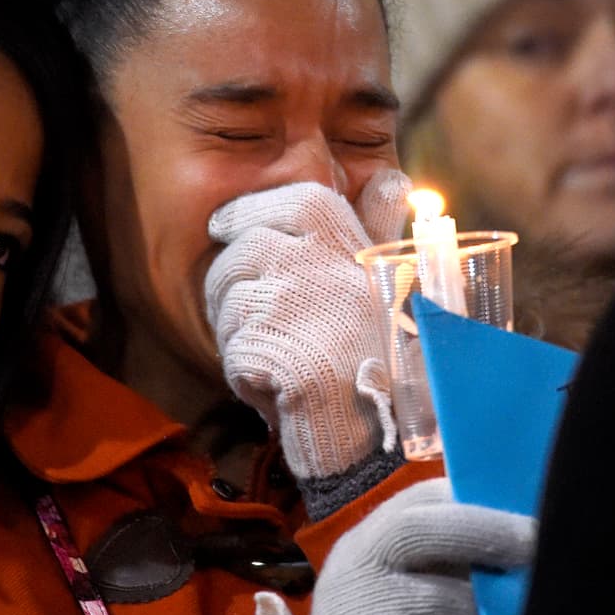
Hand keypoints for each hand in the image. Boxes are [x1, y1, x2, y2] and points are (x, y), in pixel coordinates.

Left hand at [204, 168, 411, 478]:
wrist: (389, 434)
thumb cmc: (387, 359)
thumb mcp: (389, 285)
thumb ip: (381, 229)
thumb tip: (391, 180)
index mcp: (352, 244)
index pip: (295, 200)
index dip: (249, 210)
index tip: (222, 226)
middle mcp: (323, 265)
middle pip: (241, 253)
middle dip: (231, 286)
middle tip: (255, 321)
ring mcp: (296, 305)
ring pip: (228, 304)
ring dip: (240, 336)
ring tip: (282, 361)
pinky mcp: (274, 349)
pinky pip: (233, 351)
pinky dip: (247, 376)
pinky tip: (282, 390)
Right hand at [304, 477, 535, 614]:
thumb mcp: (395, 583)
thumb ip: (437, 558)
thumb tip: (513, 532)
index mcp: (365, 540)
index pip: (416, 500)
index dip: (470, 500)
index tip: (520, 506)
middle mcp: (355, 566)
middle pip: (414, 530)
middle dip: (483, 531)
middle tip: (536, 543)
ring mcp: (358, 612)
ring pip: (438, 599)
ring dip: (492, 611)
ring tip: (532, 614)